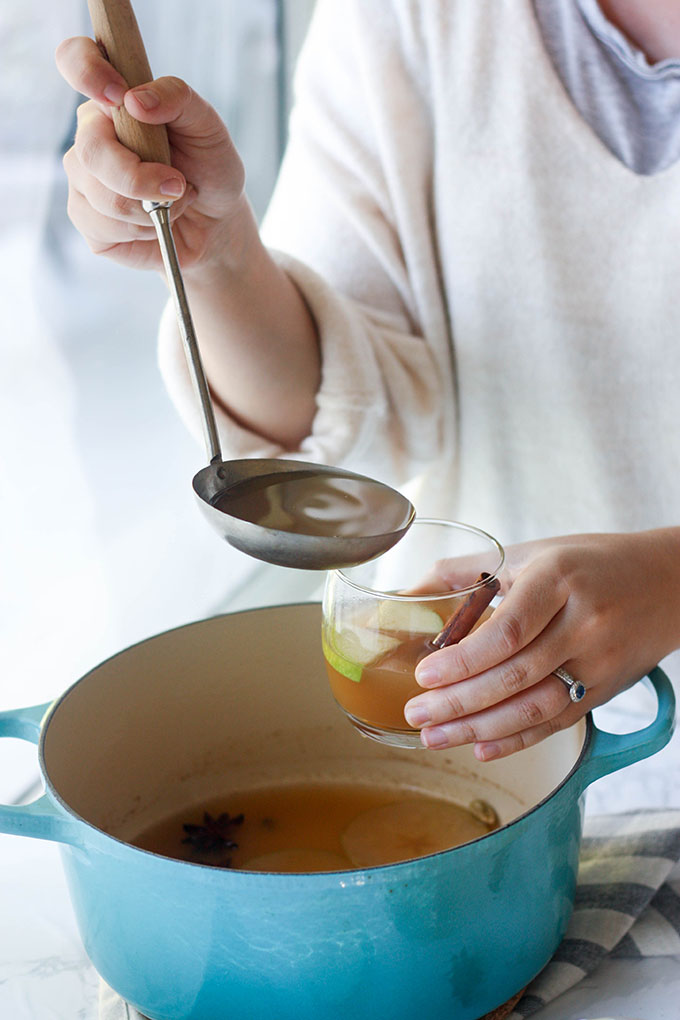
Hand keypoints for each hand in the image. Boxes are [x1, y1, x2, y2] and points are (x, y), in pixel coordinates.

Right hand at [55, 36, 247, 273]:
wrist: (215, 222)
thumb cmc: (208, 167)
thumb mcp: (208, 126)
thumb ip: (178, 99)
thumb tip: (136, 100)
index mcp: (113, 100)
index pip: (75, 60)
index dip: (87, 71)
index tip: (117, 97)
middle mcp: (90, 136)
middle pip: (91, 150)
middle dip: (141, 177)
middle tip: (178, 184)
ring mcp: (83, 180)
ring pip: (103, 197)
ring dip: (150, 207)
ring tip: (172, 201)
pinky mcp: (88, 221)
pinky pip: (103, 227)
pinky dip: (142, 230)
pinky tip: (154, 222)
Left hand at [404, 528, 679, 759]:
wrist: (668, 582)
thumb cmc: (590, 562)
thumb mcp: (532, 552)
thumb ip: (469, 571)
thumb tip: (408, 593)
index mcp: (558, 580)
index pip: (507, 630)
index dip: (463, 660)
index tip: (424, 675)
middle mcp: (583, 623)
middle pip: (514, 675)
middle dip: (458, 702)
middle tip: (416, 713)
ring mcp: (599, 662)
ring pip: (535, 707)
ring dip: (479, 729)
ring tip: (434, 737)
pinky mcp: (606, 690)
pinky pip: (557, 722)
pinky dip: (516, 740)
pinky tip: (480, 747)